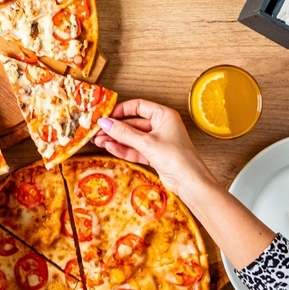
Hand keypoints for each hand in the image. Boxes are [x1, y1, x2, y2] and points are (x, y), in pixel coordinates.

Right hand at [93, 99, 212, 197]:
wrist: (190, 183)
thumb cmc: (177, 158)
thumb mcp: (147, 142)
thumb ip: (124, 133)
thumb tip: (105, 123)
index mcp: (164, 115)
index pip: (138, 106)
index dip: (121, 110)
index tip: (106, 115)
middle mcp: (161, 126)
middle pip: (133, 123)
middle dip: (115, 128)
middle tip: (98, 130)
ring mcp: (157, 141)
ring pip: (132, 137)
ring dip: (116, 139)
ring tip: (99, 140)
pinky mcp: (154, 155)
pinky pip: (135, 149)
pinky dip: (122, 149)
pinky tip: (109, 147)